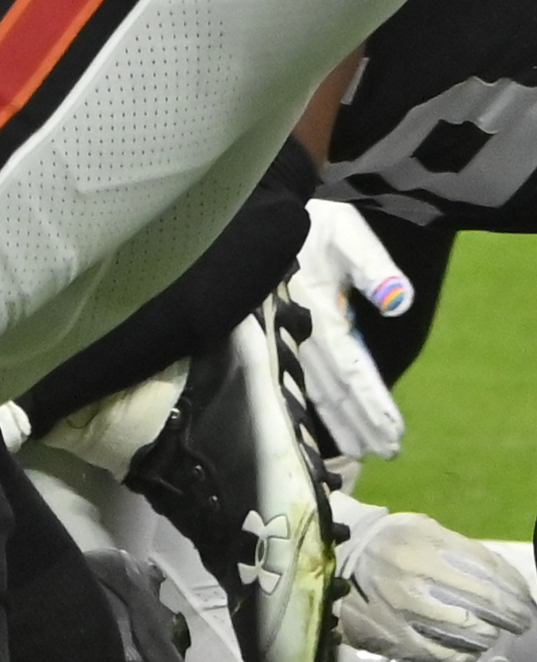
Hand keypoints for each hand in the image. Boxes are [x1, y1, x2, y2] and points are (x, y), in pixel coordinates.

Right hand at [285, 200, 410, 461]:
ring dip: (339, 418)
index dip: (372, 403)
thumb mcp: (348, 234)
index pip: (351, 369)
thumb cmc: (311, 221)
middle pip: (333, 388)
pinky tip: (323, 416)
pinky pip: (302, 374)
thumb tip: (398, 305)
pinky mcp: (282, 331)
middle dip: (359, 421)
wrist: (262, 209)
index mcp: (318, 310)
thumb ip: (374, 267)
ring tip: (361, 449)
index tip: (393, 434)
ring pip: (314, 386)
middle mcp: (300, 329)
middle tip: (384, 452)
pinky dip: (317, 400)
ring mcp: (287, 333)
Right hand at [334, 508, 533, 661]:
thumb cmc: (384, 543)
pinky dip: (461, 658)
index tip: (525, 600)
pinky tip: (465, 653)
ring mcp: (402, 612)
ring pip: (467, 633)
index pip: (489, 572)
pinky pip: (440, 657)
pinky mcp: (391, 638)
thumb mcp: (419, 529)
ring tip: (490, 634)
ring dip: (487, 636)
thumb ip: (458, 548)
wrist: (329, 562)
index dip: (516, 590)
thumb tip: (502, 578)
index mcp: (424, 546)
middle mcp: (415, 578)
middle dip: (512, 616)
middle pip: (485, 604)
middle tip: (519, 621)